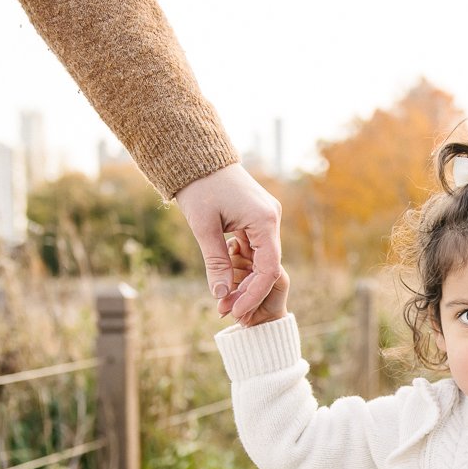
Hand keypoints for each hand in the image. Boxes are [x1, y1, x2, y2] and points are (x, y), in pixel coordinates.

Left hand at [174, 163, 283, 321]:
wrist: (195, 157)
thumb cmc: (199, 187)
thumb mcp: (204, 228)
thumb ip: (216, 263)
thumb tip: (221, 296)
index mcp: (265, 220)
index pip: (268, 269)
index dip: (253, 294)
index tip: (235, 311)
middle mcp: (272, 218)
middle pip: (267, 267)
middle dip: (247, 291)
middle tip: (225, 309)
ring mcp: (266, 218)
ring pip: (261, 260)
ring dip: (244, 280)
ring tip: (223, 298)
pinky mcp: (256, 217)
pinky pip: (255, 249)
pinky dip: (242, 266)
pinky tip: (227, 279)